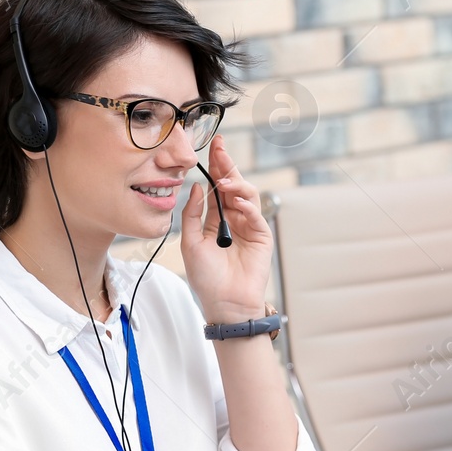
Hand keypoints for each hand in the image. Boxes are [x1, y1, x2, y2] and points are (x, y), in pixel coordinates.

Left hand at [180, 134, 272, 324]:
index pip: (215, 188)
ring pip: (246, 196)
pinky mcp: (261, 236)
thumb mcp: (190, 243)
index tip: (212, 147)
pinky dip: (247, 206)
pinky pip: (255, 214)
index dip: (214, 168)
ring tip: (225, 181)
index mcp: (215, 220)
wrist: (225, 303)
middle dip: (226, 166)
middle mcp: (233, 220)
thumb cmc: (207, 279)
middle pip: (232, 186)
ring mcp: (248, 227)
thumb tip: (196, 188)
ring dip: (236, 185)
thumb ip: (192, 215)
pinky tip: (236, 202)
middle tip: (220, 148)